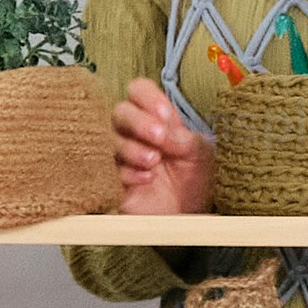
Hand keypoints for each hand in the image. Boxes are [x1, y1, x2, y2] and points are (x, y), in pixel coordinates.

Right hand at [112, 77, 218, 216]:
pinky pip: (106, 170)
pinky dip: (127, 172)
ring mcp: (119, 157)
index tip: (165, 114)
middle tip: (159, 137)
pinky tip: (145, 180)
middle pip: (119, 112)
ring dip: (133, 148)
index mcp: (155, 119)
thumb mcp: (200, 154)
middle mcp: (133, 133)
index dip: (148, 98)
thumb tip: (165, 129)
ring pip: (109, 140)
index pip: (139, 92)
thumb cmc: (194, 180)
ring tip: (154, 162)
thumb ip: (183, 138)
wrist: (187, 216)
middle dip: (139, 122)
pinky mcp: (110, 181)